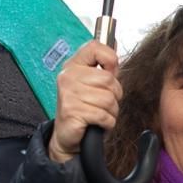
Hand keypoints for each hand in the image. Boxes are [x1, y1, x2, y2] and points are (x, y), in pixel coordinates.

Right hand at [48, 41, 121, 162]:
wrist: (66, 135)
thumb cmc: (82, 109)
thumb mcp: (90, 85)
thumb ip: (103, 70)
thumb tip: (116, 51)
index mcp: (73, 65)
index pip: (94, 48)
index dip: (110, 59)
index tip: (110, 72)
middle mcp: (68, 76)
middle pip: (109, 79)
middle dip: (114, 95)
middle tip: (103, 103)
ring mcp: (69, 94)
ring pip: (109, 99)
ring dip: (111, 112)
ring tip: (99, 114)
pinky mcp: (72, 111)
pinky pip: (104, 115)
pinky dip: (107, 123)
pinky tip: (97, 123)